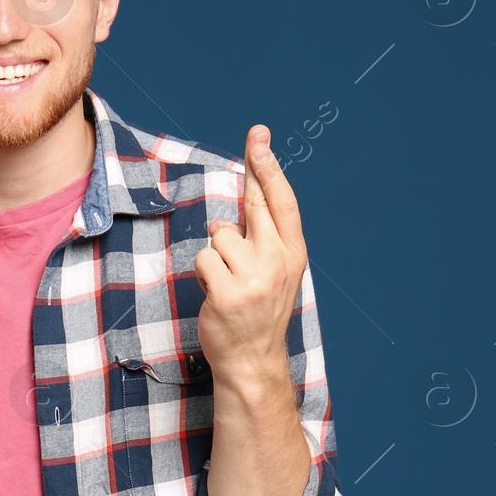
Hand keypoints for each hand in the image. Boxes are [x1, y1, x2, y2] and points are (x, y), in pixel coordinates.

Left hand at [193, 125, 307, 391]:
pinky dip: (203, 272)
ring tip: (226, 279)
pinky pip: (203, 258)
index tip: (263, 140)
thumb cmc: (258, 311)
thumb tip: (235, 207)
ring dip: (216, 253)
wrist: (252, 360)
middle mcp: (278, 261)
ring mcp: (253, 276)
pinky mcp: (226, 291)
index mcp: (293, 255)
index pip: (282, 203)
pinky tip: (214, 291)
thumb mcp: (274, 273)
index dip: (272, 169)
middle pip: (257, 202)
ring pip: (220, 233)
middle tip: (257, 135)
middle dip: (255, 166)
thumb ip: (262, 239)